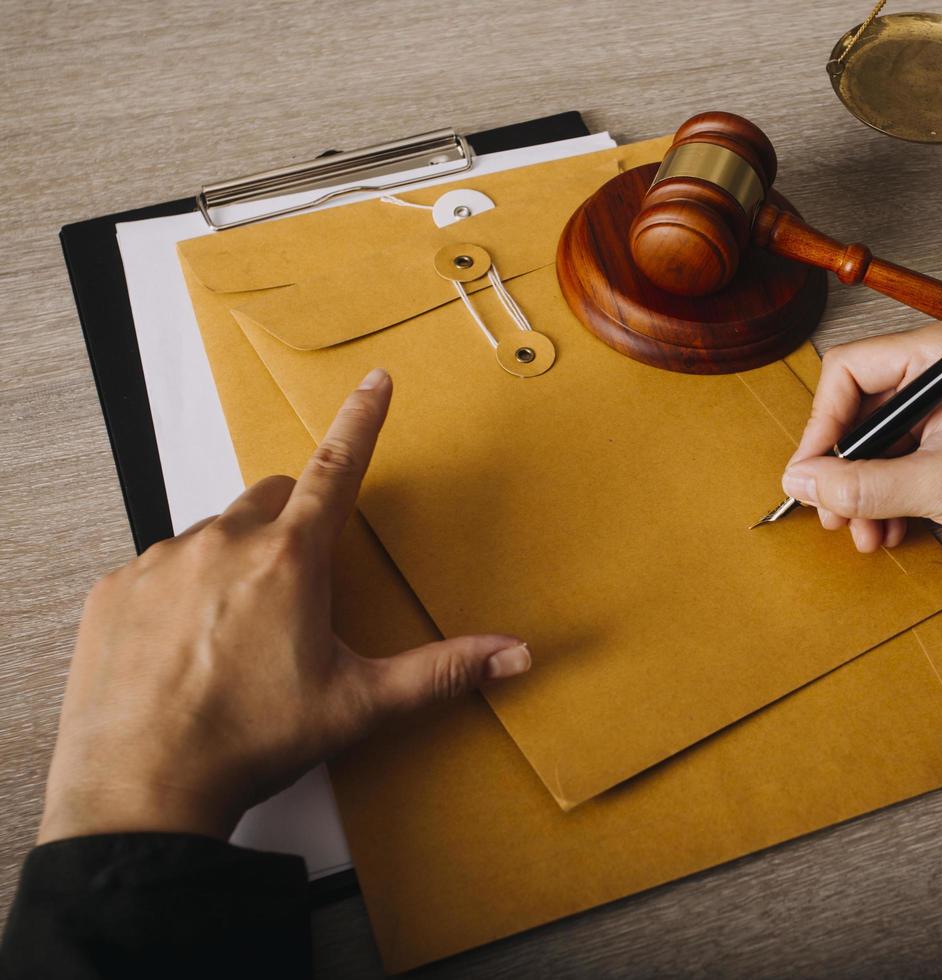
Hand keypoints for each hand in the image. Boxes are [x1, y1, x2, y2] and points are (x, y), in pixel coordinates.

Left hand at [39, 369, 529, 843]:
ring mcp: (162, 562)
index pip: (336, 467)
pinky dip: (179, 592)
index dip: (362, 420)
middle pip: (269, 499)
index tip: (375, 382)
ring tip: (235, 636)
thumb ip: (442, 672)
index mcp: (290, 559)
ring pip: (211, 535)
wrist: (144, 788)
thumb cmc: (251, 741)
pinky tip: (186, 647)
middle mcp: (223, 543)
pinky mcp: (116, 590)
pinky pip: (158, 568)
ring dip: (232, 564)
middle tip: (296, 595)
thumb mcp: (360, 704)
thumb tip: (514, 656)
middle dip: (289, 525)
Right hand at [782, 320, 941, 603]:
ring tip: (863, 533)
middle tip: (832, 512)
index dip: (823, 424)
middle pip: (858, 408)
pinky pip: (899, 460)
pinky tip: (887, 530)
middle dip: (843, 467)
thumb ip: (866, 484)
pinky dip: (886, 496)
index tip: (812, 473)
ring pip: (876, 441)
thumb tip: (803, 480)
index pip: (850, 370)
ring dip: (862, 491)